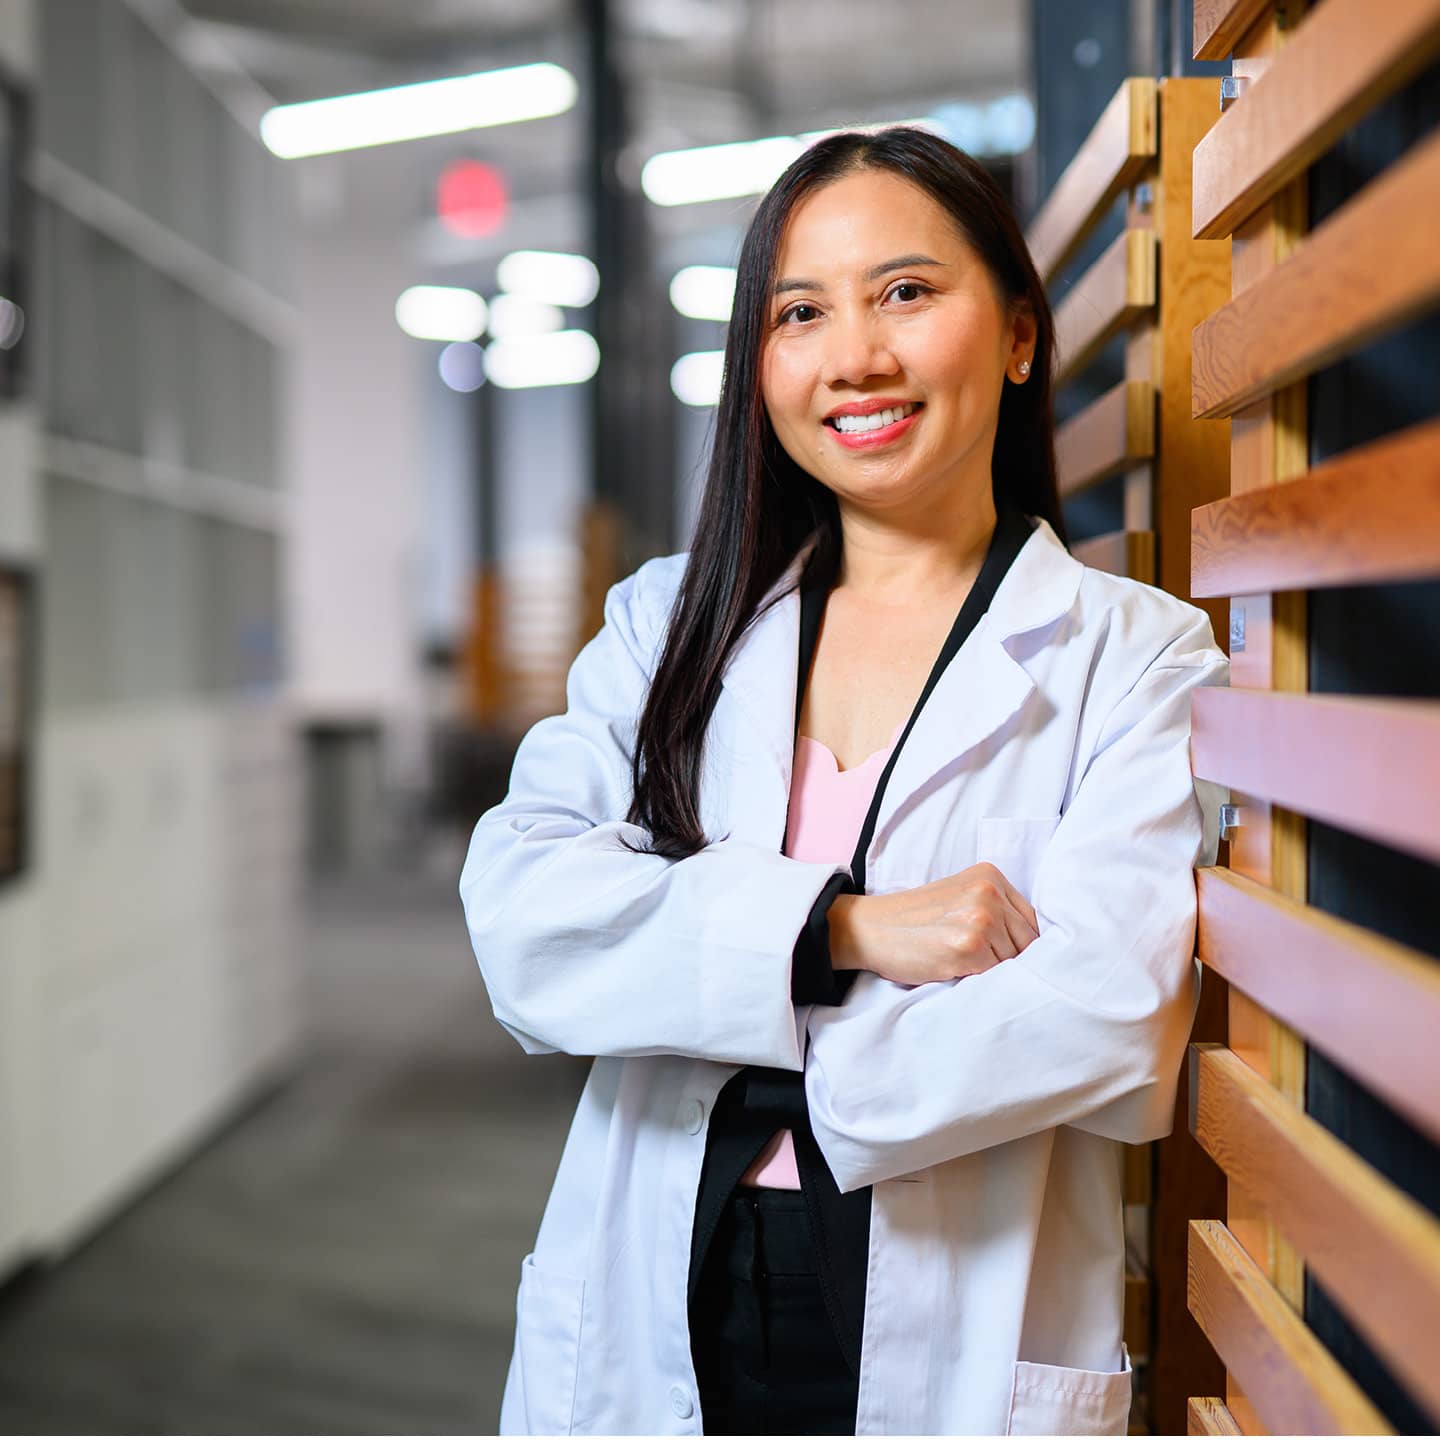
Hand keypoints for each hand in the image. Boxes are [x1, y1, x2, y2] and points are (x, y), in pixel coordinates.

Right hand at [828, 864, 1039, 986]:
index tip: (1002, 954)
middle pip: (1028, 942)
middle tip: (977, 962)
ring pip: (1013, 961)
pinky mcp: (968, 948)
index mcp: (990, 875)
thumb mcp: (959, 896)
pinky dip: (979, 980)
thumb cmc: (914, 919)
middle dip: (1009, 958)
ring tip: (960, 962)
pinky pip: (994, 976)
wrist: (871, 928)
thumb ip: (997, 909)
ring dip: (993, 971)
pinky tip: (955, 969)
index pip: (1032, 920)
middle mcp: (988, 893)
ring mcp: (980, 919)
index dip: (1021, 944)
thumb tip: (1039, 946)